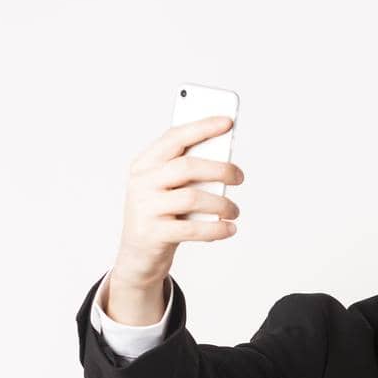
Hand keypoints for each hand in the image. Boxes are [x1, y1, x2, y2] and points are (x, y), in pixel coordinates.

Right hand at [111, 115, 246, 290]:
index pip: (174, 137)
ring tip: (234, 211)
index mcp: (144, 164)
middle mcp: (141, 182)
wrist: (138, 255)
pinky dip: (216, 229)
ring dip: (222, 204)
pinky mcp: (153, 234)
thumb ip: (188, 173)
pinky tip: (229, 229)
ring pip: (193, 198)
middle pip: (187, 167)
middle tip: (239, 177)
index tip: (227, 122)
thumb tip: (224, 162)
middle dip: (220, 169)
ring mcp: (145, 208)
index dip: (202, 127)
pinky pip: (192, 229)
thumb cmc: (160, 215)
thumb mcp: (167, 189)